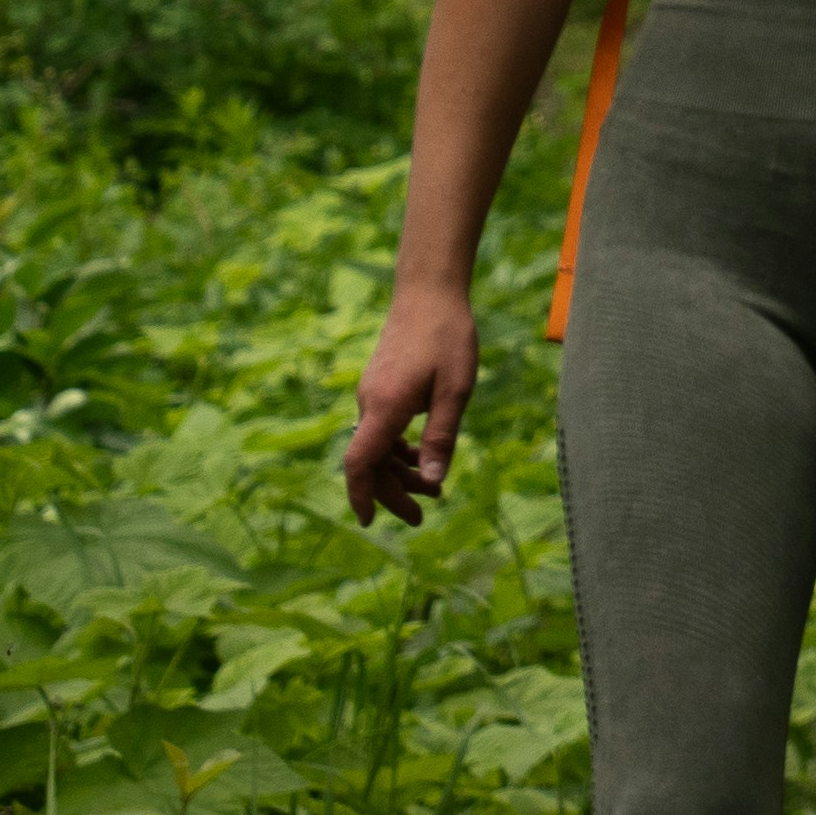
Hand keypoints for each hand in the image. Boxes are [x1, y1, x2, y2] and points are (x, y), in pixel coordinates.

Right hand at [335, 284, 483, 520]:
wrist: (428, 293)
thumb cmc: (447, 337)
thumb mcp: (455, 390)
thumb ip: (441, 437)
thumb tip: (433, 480)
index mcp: (385, 406)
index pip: (360, 462)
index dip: (361, 495)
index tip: (369, 521)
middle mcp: (370, 402)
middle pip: (369, 461)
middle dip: (392, 493)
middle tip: (420, 517)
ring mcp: (372, 394)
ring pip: (377, 446)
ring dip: (399, 472)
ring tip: (432, 490)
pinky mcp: (380, 387)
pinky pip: (381, 429)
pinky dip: (398, 449)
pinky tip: (422, 458)